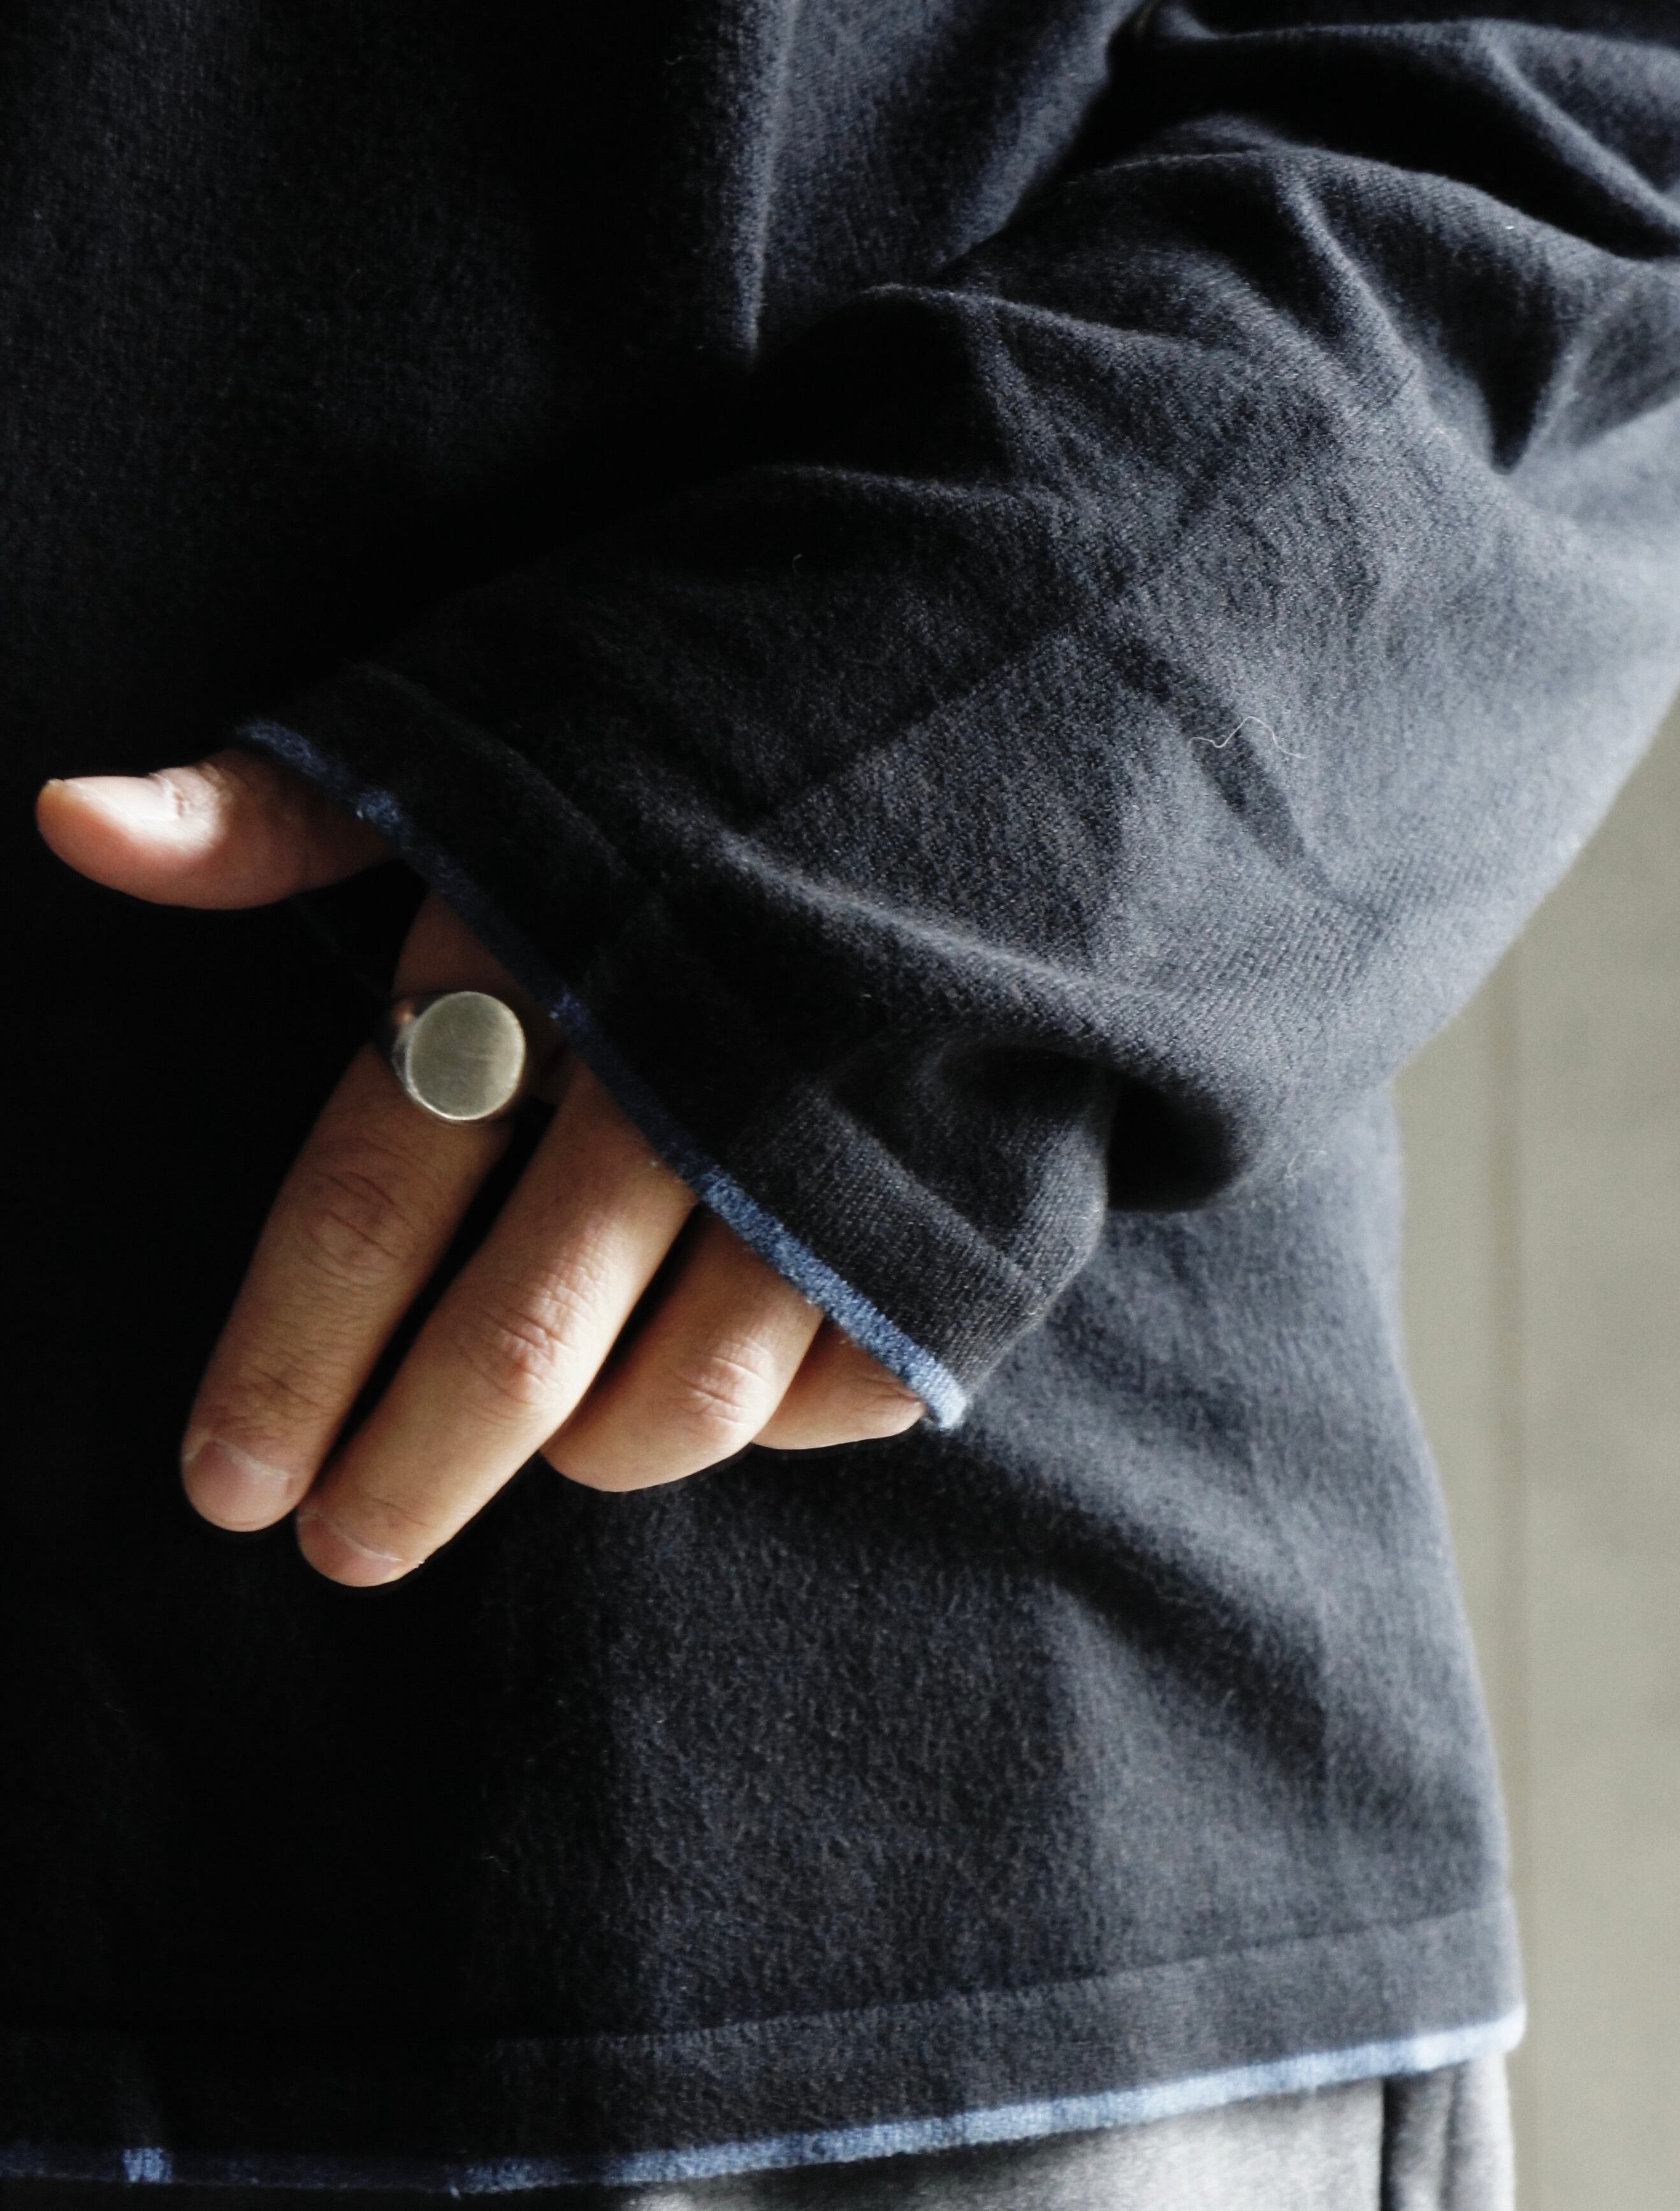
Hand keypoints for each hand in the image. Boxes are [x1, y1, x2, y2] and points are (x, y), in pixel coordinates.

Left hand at [37, 750, 922, 1584]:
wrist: (1051, 659)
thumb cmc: (735, 690)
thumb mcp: (501, 707)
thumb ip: (291, 809)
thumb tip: (66, 825)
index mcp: (547, 948)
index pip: (369, 1199)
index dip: (288, 1361)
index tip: (224, 1493)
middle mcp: (690, 1067)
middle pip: (520, 1342)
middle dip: (411, 1471)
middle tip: (348, 1551)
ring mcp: (850, 1151)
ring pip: (691, 1398)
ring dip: (595, 1452)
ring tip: (553, 1448)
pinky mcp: (981, 1206)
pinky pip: (847, 1392)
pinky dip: (772, 1420)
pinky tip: (726, 1391)